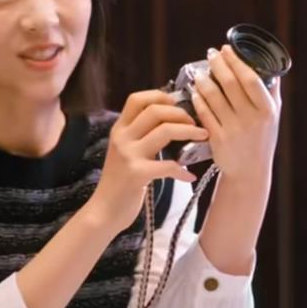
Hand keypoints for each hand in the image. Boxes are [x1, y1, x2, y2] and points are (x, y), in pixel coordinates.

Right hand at [87, 90, 207, 232]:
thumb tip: (171, 119)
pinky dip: (182, 170)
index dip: (160, 96)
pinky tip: (190, 176)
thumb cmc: (120, 181)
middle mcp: (122, 137)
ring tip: (202, 137)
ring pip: (164, 131)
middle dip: (181, 113)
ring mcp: (128, 155)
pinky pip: (167, 165)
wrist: (104, 211)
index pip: (137, 99)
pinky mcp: (137, 174)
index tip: (178, 104)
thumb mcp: (125, 151)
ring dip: (189, 132)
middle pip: (155, 111)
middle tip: (195, 123)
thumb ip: (141, 135)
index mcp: (119, 128)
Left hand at [192, 44, 281, 180]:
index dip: (236, 61)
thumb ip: (272, 91)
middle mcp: (251, 119)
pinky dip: (198, 99)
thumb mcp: (274, 116)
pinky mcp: (217, 139)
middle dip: (217, 64)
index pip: (250, 79)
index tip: (226, 49)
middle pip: (229, 84)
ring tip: (200, 72)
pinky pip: (204, 113)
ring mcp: (233, 130)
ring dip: (204, 80)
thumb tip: (270, 65)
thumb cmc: (262, 139)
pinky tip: (195, 91)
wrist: (250, 172)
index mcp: (266, 110)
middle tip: (211, 54)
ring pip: (213, 97)